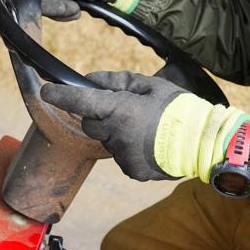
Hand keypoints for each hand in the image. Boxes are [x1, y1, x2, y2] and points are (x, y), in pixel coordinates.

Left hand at [41, 70, 249, 183]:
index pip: (80, 101)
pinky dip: (127, 147)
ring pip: (106, 140)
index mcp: (119, 110)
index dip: (60, 95)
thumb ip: (117, 81)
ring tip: (144, 127)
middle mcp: (115, 135)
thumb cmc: (178, 108)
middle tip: (122, 108)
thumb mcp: (150, 85)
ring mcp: (122, 156)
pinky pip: (119, 155)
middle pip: (91, 123)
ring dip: (115, 131)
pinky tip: (148, 142)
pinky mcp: (130, 170)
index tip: (46, 90)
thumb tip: (92, 80)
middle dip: (98, 115)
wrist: (203, 143)